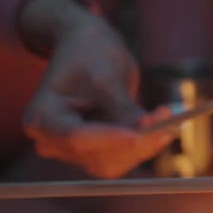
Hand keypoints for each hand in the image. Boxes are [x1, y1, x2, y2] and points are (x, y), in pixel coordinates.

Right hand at [22, 4, 174, 178]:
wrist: (87, 49)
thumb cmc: (91, 54)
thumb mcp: (107, 75)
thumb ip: (123, 106)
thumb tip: (145, 129)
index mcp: (42, 117)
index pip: (77, 137)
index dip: (112, 138)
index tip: (145, 129)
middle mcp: (50, 140)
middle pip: (97, 155)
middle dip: (136, 142)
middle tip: (170, 120)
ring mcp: (70, 150)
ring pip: (112, 162)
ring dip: (144, 146)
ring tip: (169, 120)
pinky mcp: (91, 151)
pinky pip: (119, 158)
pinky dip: (142, 146)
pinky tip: (162, 129)